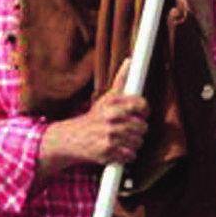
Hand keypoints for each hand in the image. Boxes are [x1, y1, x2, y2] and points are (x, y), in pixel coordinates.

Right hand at [40, 59, 148, 173]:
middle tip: (130, 129)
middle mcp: (112, 120)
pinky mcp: (107, 153)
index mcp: (113, 105)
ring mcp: (109, 137)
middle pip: (143, 127)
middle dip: (138, 130)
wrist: (71, 139)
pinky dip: (127, 155)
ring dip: (134, 143)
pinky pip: (130, 155)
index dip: (145, 111)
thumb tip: (129, 61)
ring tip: (123, 139)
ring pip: (139, 142)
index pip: (141, 105)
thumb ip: (120, 80)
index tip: (142, 114)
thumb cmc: (93, 118)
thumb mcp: (105, 98)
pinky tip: (119, 150)